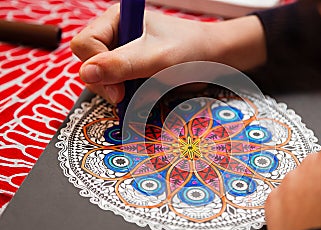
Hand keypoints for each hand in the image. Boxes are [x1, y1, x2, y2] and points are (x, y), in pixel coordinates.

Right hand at [71, 4, 265, 104]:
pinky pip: (119, 88)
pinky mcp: (131, 71)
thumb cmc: (189, 50)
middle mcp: (116, 37)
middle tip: (129, 95)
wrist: (213, 59)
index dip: (96, 68)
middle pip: (90, 65)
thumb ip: (121, 65)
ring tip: (146, 90)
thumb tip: (85, 74)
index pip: (84, 44)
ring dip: (122, 92)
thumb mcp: (156, 58)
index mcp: (116, 21)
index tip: (119, 89)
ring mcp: (123, 56)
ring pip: (103, 81)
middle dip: (109, 84)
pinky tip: (147, 93)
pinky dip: (131, 96)